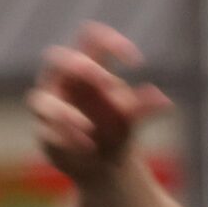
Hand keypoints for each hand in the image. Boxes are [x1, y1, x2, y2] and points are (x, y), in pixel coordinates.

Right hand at [27, 22, 171, 183]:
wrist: (105, 169)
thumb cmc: (116, 133)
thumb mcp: (132, 120)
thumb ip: (143, 109)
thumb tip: (165, 101)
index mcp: (86, 67)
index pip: (90, 38)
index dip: (110, 41)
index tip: (137, 61)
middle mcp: (62, 81)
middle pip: (57, 57)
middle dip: (81, 67)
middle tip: (108, 83)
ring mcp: (49, 105)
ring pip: (42, 100)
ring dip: (66, 114)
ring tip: (89, 131)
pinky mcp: (44, 132)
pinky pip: (47, 131)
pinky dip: (66, 138)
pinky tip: (87, 147)